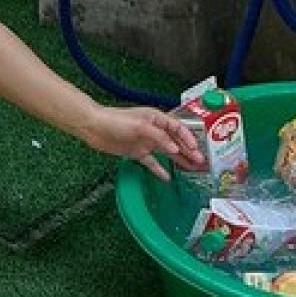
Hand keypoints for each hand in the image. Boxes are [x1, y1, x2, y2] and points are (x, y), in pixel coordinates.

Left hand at [79, 106, 202, 180]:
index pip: (178, 128)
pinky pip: (151, 162)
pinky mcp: (137, 152)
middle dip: (189, 151)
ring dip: (179, 160)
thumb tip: (176, 149)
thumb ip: (160, 138)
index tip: (197, 149)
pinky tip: (167, 177)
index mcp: (157, 119)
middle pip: (176, 141)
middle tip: (201, 162)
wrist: (94, 127)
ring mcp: (146, 142)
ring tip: (192, 169)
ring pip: (167, 152)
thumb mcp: (141, 126)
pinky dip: (159, 169)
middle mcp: (154, 130)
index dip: (189, 138)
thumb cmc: (116, 120)